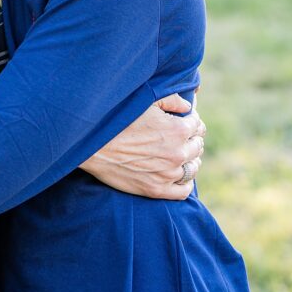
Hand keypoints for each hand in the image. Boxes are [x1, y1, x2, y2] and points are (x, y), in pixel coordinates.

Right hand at [79, 94, 205, 199]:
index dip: (191, 120)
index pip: (197, 125)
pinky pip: (183, 190)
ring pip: (193, 168)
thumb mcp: (146, 101)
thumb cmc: (118, 119)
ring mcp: (168, 173)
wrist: (94, 145)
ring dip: (190, 160)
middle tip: (181, 136)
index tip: (184, 119)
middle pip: (197, 146)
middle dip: (191, 139)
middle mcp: (178, 153)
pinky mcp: (157, 190)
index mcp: (178, 129)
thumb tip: (187, 106)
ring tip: (180, 155)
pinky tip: (178, 175)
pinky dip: (185, 183)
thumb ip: (172, 100)